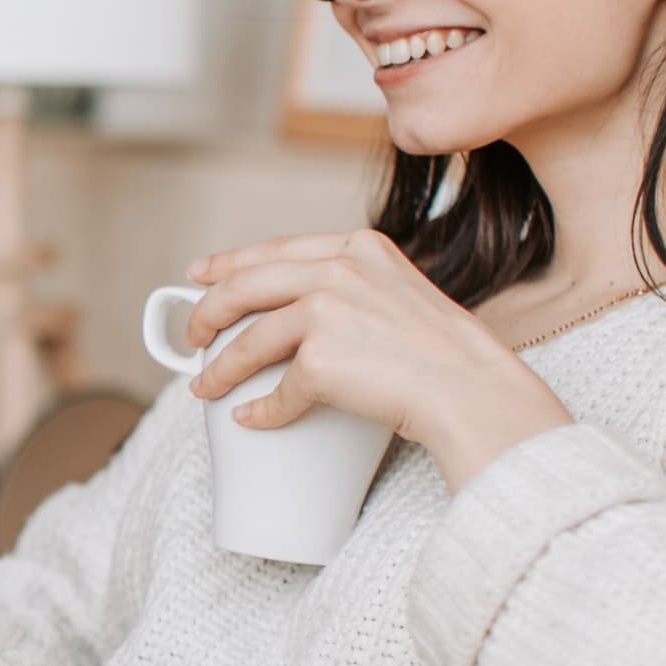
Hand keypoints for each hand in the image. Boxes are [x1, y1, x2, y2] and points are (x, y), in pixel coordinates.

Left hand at [184, 228, 570, 489]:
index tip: (199, 275)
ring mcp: (327, 310)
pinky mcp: (321, 359)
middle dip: (207, 312)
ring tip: (204, 386)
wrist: (474, 391)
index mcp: (359, 247)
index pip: (276, 248)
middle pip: (247, 285)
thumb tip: (302, 312)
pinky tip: (252, 418)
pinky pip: (278, 391)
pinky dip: (261, 410)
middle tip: (191, 335)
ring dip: (219, 368)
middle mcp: (339, 269)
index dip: (229, 262)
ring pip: (250, 340)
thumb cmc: (447, 356)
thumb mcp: (402, 293)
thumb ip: (357, 289)